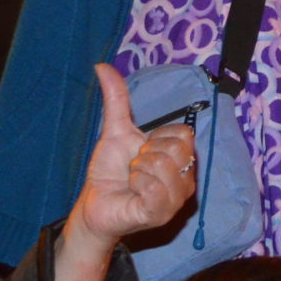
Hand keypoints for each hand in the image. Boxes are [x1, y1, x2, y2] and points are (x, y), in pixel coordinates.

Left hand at [64, 65, 196, 250]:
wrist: (94, 203)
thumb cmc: (110, 171)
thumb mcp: (115, 131)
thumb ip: (116, 99)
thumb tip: (102, 66)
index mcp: (181, 157)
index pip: (184, 134)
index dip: (157, 137)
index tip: (143, 149)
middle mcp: (186, 178)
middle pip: (176, 148)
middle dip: (145, 154)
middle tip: (136, 167)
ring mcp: (177, 198)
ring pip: (164, 166)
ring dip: (138, 170)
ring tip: (133, 180)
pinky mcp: (163, 214)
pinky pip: (154, 188)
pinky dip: (137, 185)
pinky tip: (132, 191)